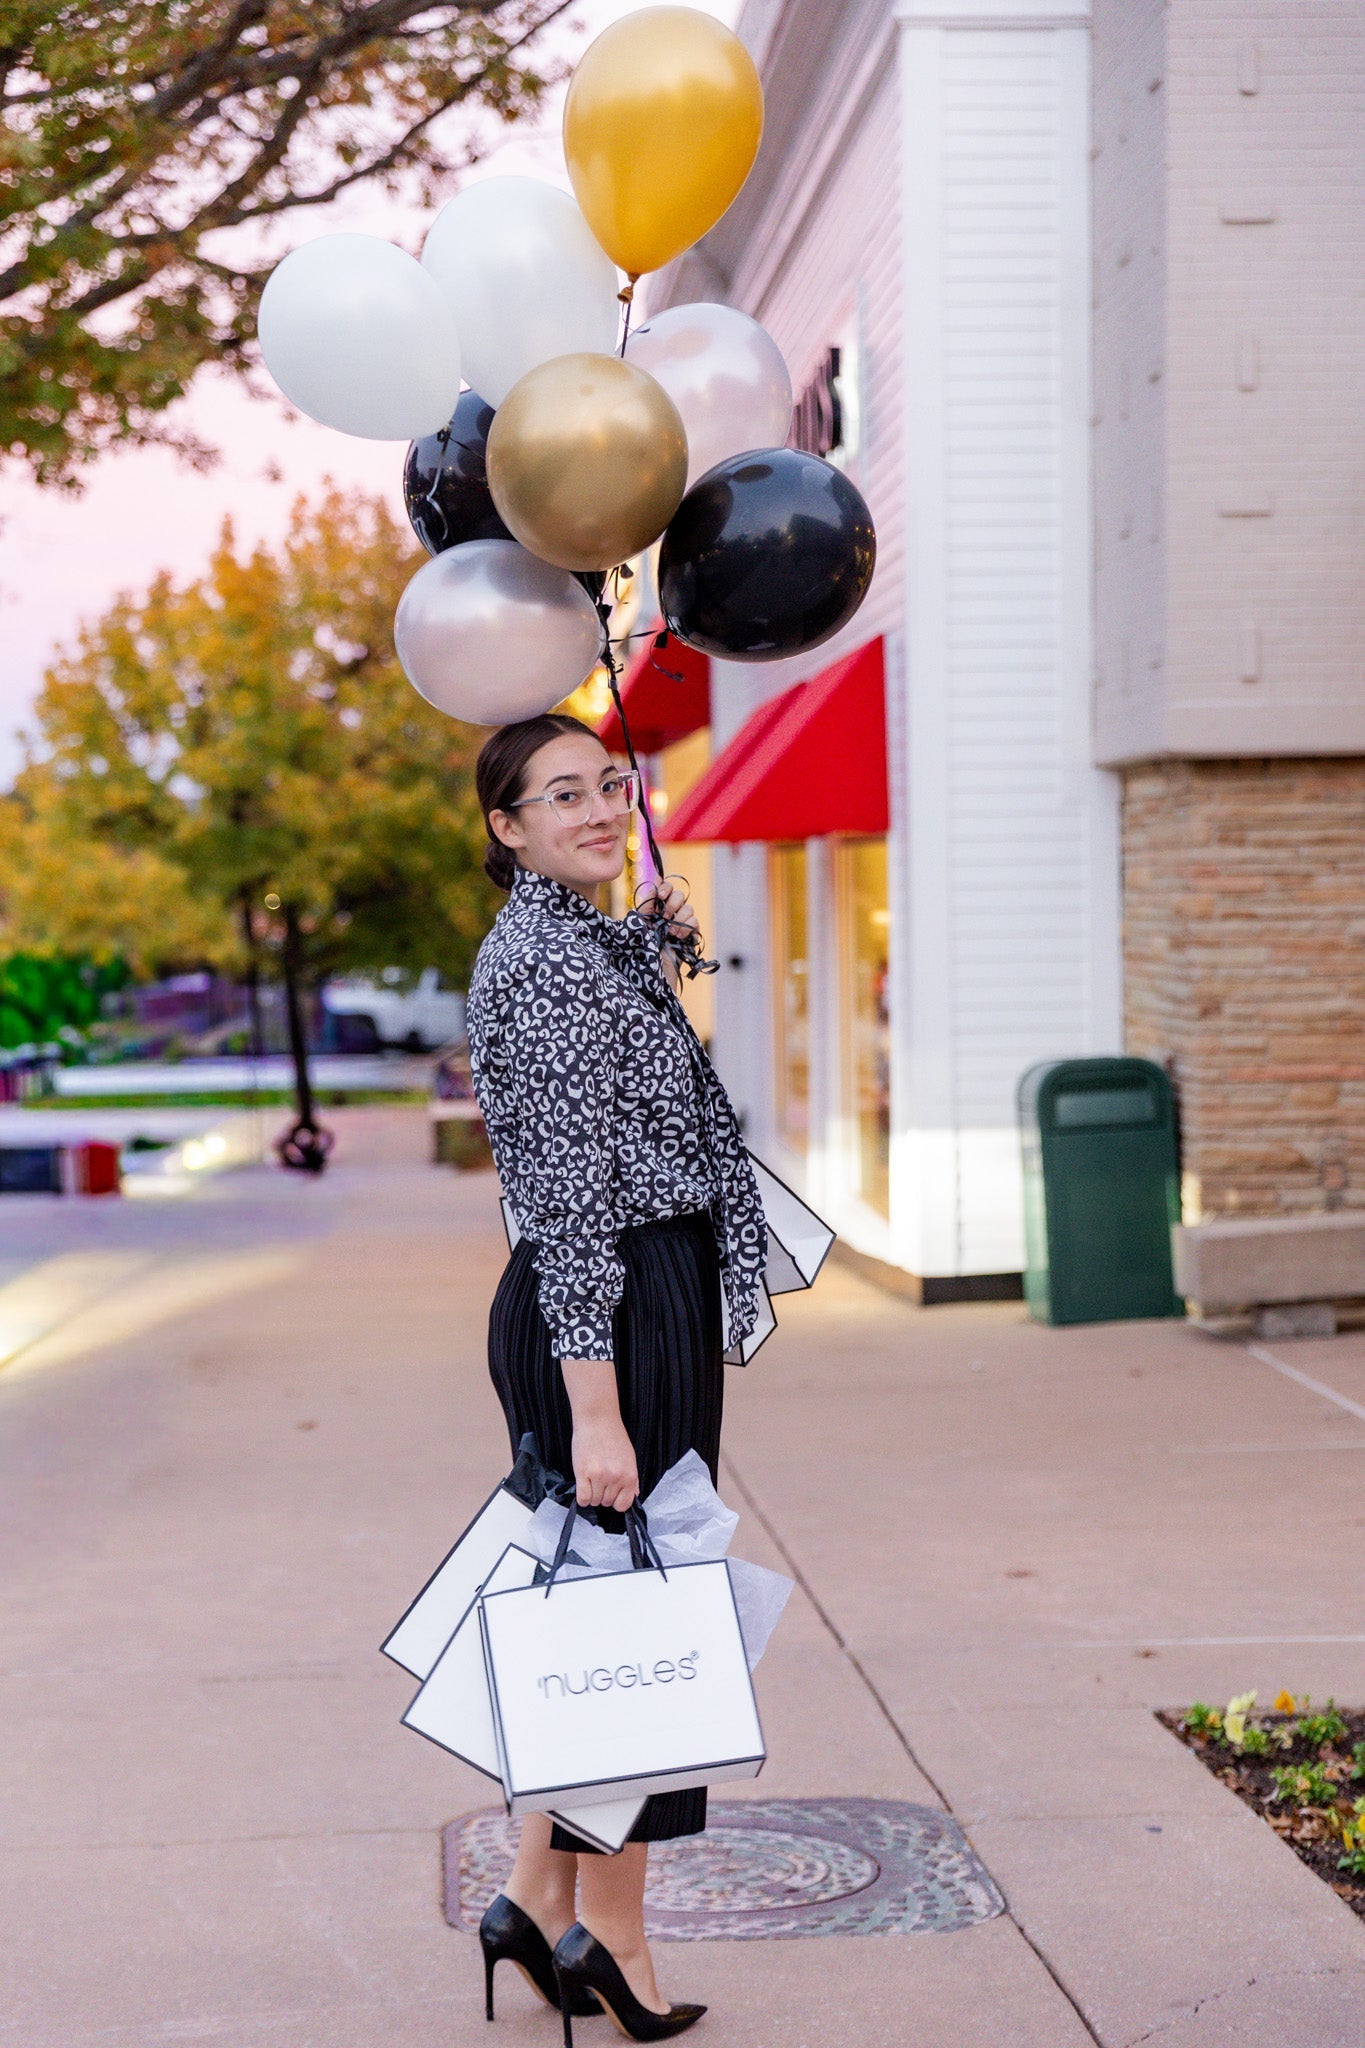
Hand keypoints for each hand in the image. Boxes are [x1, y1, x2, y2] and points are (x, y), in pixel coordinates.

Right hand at [561, 1358, 638, 1510]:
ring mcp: (600, 1477)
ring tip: (591, 1479)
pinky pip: (582, 1498)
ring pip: (594, 1501)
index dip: (616, 1501)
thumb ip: (631, 1479)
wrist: (597, 1419)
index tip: (611, 1494)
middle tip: (599, 1480)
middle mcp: (616, 1478)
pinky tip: (583, 1485)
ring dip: (592, 1494)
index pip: (623, 1505)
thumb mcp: (629, 1457)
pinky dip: (582, 1497)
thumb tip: (633, 1495)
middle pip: (607, 1503)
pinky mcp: (583, 1473)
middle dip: (603, 1494)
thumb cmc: (613, 1436)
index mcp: (630, 1476)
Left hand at [642, 875, 698, 943]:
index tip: (661, 895)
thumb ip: (648, 902)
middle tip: (664, 918)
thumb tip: (656, 879)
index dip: (665, 887)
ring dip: (679, 918)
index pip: (666, 888)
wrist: (652, 970)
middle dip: (672, 905)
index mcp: (657, 908)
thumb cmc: (643, 948)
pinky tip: (678, 937)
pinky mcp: (690, 935)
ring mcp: (681, 923)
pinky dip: (687, 928)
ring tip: (670, 932)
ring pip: (689, 907)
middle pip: (679, 895)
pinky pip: (695, 921)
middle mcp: (670, 913)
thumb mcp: (641, 922)